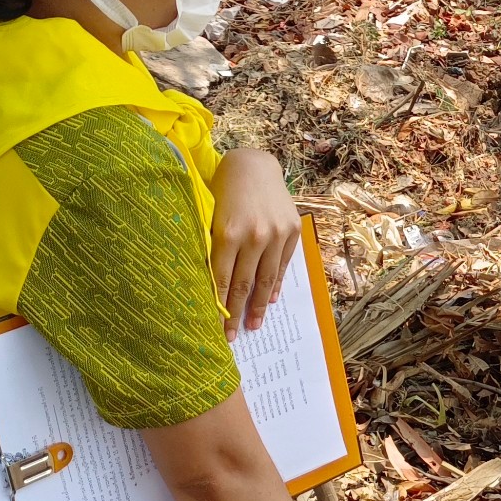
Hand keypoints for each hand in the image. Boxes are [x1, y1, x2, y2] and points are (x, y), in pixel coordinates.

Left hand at [209, 148, 302, 334]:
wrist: (254, 164)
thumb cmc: (223, 189)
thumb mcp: (210, 215)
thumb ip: (211, 247)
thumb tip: (208, 285)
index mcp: (228, 233)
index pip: (222, 280)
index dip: (219, 307)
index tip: (216, 327)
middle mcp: (254, 235)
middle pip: (244, 284)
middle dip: (237, 313)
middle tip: (232, 336)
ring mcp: (275, 233)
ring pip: (266, 278)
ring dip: (258, 305)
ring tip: (253, 325)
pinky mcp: (292, 230)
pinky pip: (283, 265)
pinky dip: (276, 284)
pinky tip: (269, 299)